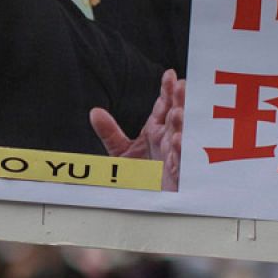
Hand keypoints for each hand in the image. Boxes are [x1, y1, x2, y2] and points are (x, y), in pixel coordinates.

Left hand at [91, 70, 186, 190]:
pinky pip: (181, 162)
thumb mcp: (120, 152)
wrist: (145, 203)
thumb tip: (94, 112)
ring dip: (182, 124)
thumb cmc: (140, 176)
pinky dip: (180, 152)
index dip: (168, 91)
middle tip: (181, 86)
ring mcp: (175, 156)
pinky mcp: (178, 175)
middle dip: (180, 101)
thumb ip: (109, 132)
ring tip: (178, 112)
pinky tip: (178, 141)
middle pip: (176, 116)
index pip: (164, 106)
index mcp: (157, 130)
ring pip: (182, 136)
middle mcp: (169, 140)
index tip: (169, 75)